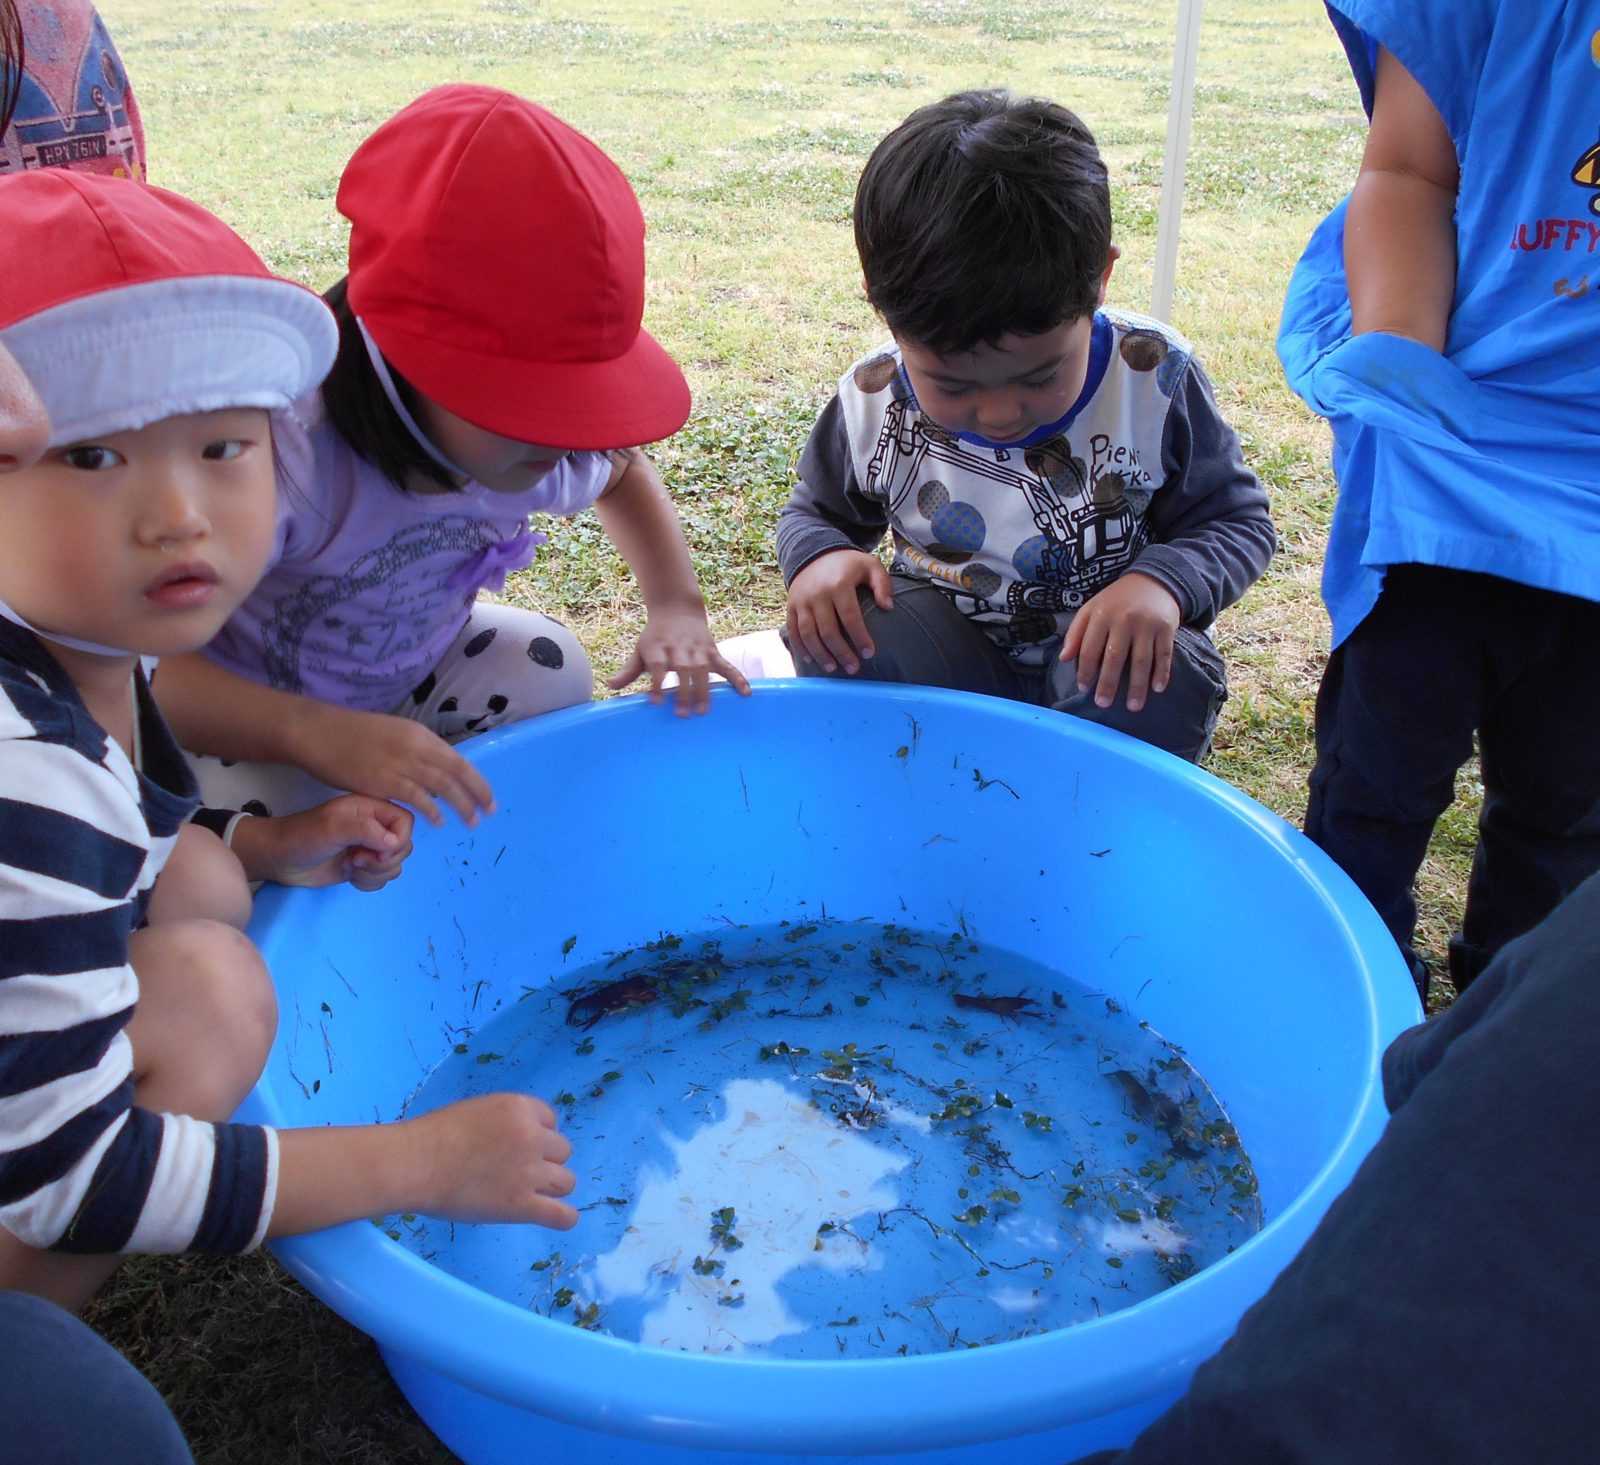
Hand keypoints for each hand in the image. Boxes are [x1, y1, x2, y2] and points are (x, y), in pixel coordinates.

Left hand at [229, 796, 413, 891]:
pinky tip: (349, 877)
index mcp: (371, 808)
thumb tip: (394, 842)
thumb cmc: (303, 837)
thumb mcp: (333, 827)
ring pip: (395, 865)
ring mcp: (369, 848)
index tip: (375, 851)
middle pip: (403, 846)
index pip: (405, 822)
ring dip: (375, 873)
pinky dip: (369, 882)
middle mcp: (374, 826)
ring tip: (349, 867)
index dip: (398, 840)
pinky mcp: (362, 867)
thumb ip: (366, 830)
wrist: (280, 860)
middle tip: (355, 859)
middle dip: (383, 861)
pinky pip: (383, 878)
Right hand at [294, 708, 495, 826]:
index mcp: (420, 734)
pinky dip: (432, 811)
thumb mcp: (395, 734)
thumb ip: (417, 751)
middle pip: (457, 774)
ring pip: (442, 787)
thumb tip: (437, 770)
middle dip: (477, 795)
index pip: (459, 760)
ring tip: (471, 821)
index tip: (489, 797)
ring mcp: (400, 763)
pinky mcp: (383, 780)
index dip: (477, 781)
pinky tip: (439, 822)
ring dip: (461, 806)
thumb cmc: (355, 735)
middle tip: (489, 813)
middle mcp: (416, 746)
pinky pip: (416, 798)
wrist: (320, 733)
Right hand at [404, 1093, 577, 1228]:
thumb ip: (505, 1123)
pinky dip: (563, 1218)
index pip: (551, 1121)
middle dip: (544, 1160)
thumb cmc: (434, 1136)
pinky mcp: (521, 1205)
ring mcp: (530, 1172)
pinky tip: (555, 1217)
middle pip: (562, 1150)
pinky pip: (562, 1216)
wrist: (415, 1163)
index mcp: (520, 1109)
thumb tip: (516, 1141)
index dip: (537, 1135)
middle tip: (517, 1171)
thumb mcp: (478, 1111)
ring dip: (552, 1187)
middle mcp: (532, 1137)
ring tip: (529, 1194)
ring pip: (567, 1181)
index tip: (518, 1147)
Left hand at [605, 601, 752, 714]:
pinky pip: (727, 666)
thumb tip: (610, 687)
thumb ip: (628, 671)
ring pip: (703, 669)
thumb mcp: (640, 650)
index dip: (657, 682)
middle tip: (682, 714)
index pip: (658, 665)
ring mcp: (698, 649)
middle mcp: (679, 647)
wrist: (677, 610)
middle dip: (684, 691)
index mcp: (658, 647)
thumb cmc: (655, 636)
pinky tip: (746, 693)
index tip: (656, 702)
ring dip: (704, 690)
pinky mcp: (713, 651)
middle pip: (683, 669)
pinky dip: (737, 678)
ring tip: (703, 711)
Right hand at [784, 550, 893, 673]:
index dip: (860, 637)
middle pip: (828, 631)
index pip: (850, 617)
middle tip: (854, 668)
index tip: (870, 654)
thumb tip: (888, 607)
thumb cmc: (848, 565)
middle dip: (841, 653)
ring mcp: (801, 601)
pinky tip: (811, 660)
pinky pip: (793, 631)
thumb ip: (883, 584)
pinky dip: (801, 648)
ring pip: (808, 634)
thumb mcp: (870, 565)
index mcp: (839, 584)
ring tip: (833, 668)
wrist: (815, 553)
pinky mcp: (791, 606)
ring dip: (820, 655)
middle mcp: (817, 594)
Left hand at [1059, 572, 1181, 712]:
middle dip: (1108, 683)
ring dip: (1137, 686)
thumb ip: (1076, 633)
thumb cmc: (1117, 600)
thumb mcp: (1091, 609)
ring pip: (1141, 660)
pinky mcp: (1166, 628)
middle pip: (1114, 658)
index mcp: (1101, 615)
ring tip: (1133, 707)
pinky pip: (1164, 654)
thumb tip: (1063, 658)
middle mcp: (1123, 620)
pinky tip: (1157, 689)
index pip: (1089, 648)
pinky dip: (1161, 673)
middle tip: (1103, 704)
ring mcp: (1146, 624)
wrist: (1154, 580)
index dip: (1085, 670)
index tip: (1084, 688)